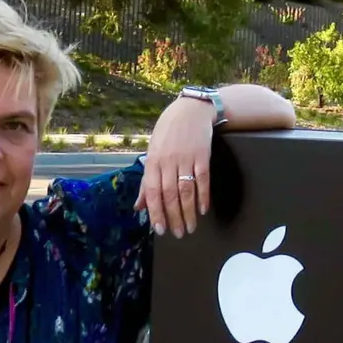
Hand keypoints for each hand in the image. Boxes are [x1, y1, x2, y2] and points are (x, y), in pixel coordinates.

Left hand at [136, 96, 216, 237]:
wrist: (191, 109)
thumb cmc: (169, 132)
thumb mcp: (153, 152)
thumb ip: (147, 181)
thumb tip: (139, 206)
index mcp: (153, 161)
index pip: (153, 192)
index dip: (156, 212)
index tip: (160, 229)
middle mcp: (168, 161)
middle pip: (170, 195)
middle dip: (173, 217)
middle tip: (177, 234)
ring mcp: (186, 158)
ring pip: (186, 191)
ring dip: (188, 212)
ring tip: (190, 227)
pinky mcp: (203, 156)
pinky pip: (203, 180)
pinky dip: (203, 196)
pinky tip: (203, 209)